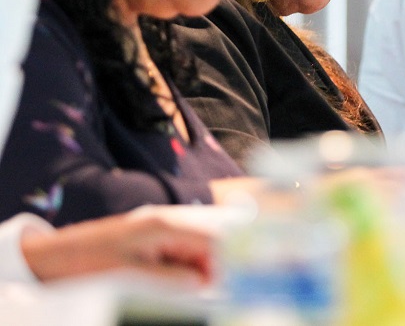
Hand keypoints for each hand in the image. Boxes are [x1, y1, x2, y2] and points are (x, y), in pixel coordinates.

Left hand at [19, 210, 213, 283]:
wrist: (51, 258)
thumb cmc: (85, 261)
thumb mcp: (129, 274)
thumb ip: (168, 278)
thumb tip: (202, 284)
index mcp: (164, 225)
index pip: (211, 238)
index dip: (227, 260)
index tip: (236, 284)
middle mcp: (166, 225)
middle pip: (207, 246)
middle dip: (215, 268)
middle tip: (217, 294)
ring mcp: (160, 235)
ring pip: (196, 255)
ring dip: (200, 274)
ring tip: (197, 295)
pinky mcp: (152, 246)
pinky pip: (180, 261)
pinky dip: (185, 276)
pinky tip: (180, 289)